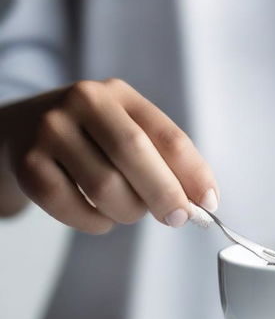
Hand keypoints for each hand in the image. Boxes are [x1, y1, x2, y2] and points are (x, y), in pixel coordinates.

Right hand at [1, 79, 217, 231]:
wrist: (22, 134)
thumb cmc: (92, 142)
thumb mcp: (130, 134)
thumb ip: (166, 163)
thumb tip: (201, 202)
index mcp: (120, 95)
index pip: (168, 135)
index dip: (194, 174)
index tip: (209, 203)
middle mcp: (83, 103)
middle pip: (135, 155)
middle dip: (165, 195)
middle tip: (177, 218)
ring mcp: (51, 131)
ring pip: (106, 188)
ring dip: (127, 212)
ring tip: (126, 208)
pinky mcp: (29, 164)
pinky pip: (74, 208)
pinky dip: (96, 223)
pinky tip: (99, 215)